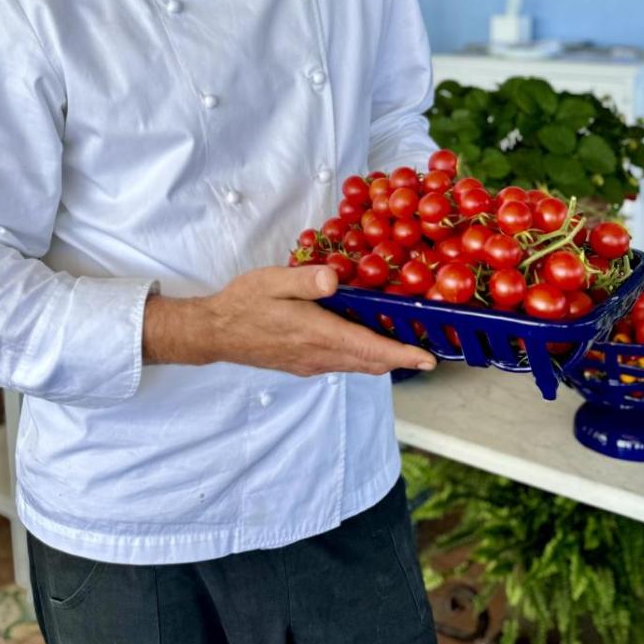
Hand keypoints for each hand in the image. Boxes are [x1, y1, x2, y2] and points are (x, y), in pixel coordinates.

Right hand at [144, 265, 436, 376]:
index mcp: (316, 333)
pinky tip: (366, 342)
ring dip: (382, 359)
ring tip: (404, 345)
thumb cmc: (243, 302)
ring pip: (357, 365)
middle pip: (370, 362)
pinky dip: (362, 357)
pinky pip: (342, 364)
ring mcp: (311, 363)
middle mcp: (318, 354)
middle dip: (401, 359)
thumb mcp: (271, 280)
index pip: (368, 348)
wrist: (215, 332)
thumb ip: (304, 280)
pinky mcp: (304, 365)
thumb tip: (335, 279)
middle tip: (428, 350)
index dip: (401, 355)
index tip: (428, 359)